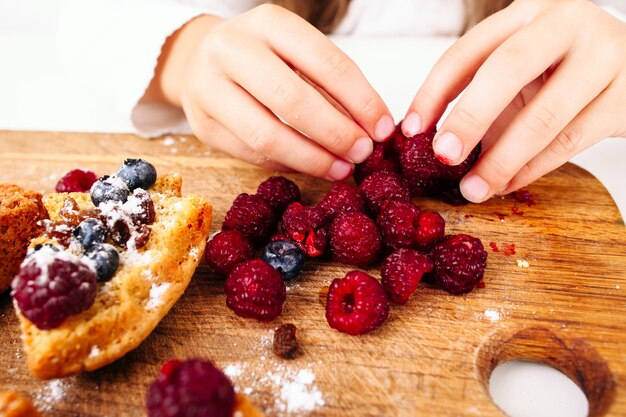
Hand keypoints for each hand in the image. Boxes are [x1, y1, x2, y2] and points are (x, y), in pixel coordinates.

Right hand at [146, 4, 394, 180]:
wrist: (199, 60)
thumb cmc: (263, 57)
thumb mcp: (296, 52)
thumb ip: (331, 85)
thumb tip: (373, 129)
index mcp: (267, 23)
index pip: (324, 62)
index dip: (360, 100)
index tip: (384, 129)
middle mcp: (231, 50)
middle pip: (292, 100)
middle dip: (335, 133)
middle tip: (363, 153)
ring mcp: (209, 89)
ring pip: (267, 135)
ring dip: (312, 158)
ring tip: (342, 169)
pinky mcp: (203, 126)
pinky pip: (252, 154)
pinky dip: (289, 164)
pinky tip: (313, 167)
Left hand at [402, 0, 625, 201]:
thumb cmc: (562, 65)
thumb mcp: (519, 66)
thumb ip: (480, 91)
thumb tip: (432, 141)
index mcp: (526, 13)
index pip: (468, 51)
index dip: (433, 92)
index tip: (410, 129)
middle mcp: (566, 25)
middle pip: (508, 69)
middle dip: (469, 117)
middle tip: (443, 155)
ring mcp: (603, 58)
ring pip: (544, 116)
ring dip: (501, 160)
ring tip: (473, 188)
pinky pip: (569, 142)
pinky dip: (531, 169)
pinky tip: (506, 183)